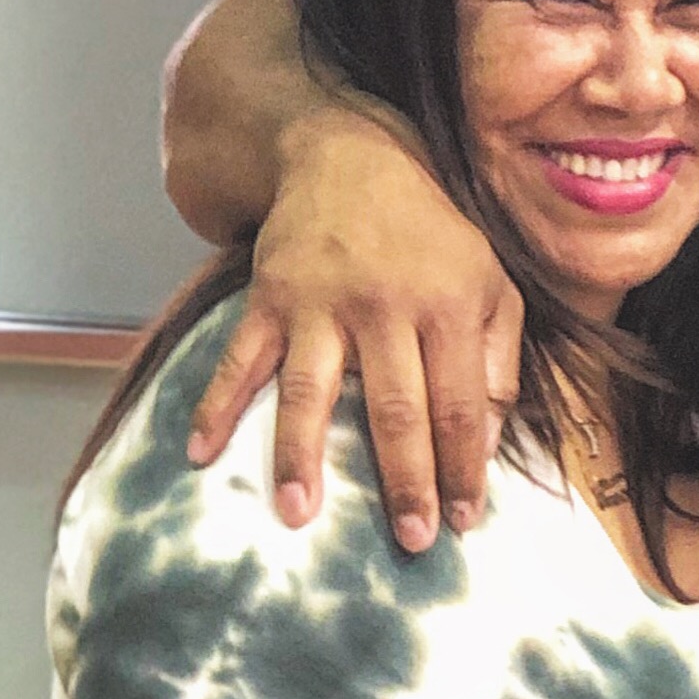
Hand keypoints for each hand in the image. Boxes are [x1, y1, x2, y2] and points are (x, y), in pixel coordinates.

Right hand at [188, 113, 518, 551]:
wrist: (351, 157)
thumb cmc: (435, 235)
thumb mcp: (492, 283)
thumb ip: (498, 358)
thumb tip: (486, 437)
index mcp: (450, 309)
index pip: (460, 404)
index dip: (463, 467)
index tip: (461, 521)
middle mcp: (386, 309)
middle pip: (395, 409)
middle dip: (403, 480)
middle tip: (408, 541)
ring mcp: (321, 304)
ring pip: (311, 391)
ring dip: (301, 457)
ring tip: (298, 516)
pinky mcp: (270, 298)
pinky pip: (239, 358)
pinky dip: (217, 404)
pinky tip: (200, 452)